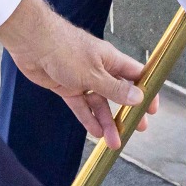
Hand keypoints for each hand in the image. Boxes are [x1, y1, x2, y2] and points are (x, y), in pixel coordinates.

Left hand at [0, 0, 143, 149]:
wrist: (32, 43)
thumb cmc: (65, 49)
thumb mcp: (94, 73)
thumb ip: (115, 88)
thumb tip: (138, 97)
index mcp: (111, 60)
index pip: (136, 75)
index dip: (146, 91)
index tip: (152, 108)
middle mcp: (99, 69)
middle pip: (119, 92)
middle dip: (129, 111)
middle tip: (138, 128)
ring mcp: (82, 78)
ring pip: (99, 103)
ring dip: (107, 121)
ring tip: (115, 142)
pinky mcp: (66, 86)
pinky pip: (81, 105)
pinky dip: (88, 118)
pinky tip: (96, 132)